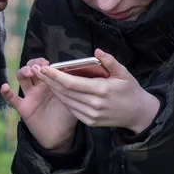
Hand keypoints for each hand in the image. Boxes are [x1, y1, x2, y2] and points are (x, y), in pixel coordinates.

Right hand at [0, 60, 78, 150]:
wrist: (60, 136)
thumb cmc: (68, 116)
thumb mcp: (75, 100)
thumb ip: (76, 89)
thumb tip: (84, 77)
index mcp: (51, 82)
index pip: (44, 66)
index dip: (43, 62)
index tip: (48, 63)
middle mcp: (39, 86)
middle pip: (31, 68)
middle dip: (33, 64)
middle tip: (39, 66)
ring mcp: (30, 96)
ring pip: (21, 78)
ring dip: (23, 72)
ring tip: (28, 73)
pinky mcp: (23, 107)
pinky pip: (12, 99)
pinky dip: (6, 92)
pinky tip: (5, 87)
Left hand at [38, 50, 160, 134]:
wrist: (138, 114)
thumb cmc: (130, 90)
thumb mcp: (124, 73)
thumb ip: (110, 61)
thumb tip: (97, 51)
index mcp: (102, 90)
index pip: (72, 83)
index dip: (56, 76)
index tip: (43, 67)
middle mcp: (94, 104)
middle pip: (65, 92)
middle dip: (49, 81)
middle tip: (36, 70)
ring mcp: (91, 115)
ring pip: (66, 101)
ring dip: (53, 90)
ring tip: (42, 78)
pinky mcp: (90, 122)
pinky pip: (71, 109)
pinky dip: (62, 98)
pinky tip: (56, 90)